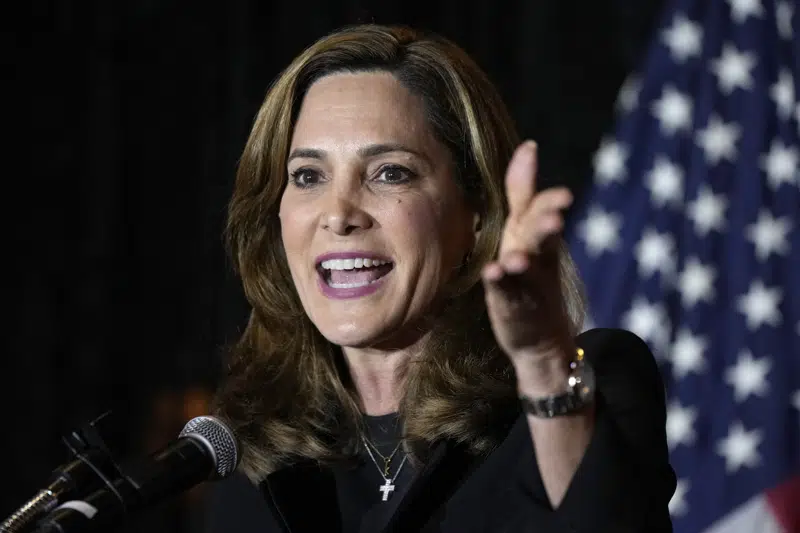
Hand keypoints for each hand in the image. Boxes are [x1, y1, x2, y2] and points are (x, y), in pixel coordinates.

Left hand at [482, 141, 574, 364]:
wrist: (540, 335)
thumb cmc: (529, 270)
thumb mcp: (526, 228)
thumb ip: (524, 191)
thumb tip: (529, 146)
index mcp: (539, 234)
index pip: (545, 211)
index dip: (551, 201)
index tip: (553, 182)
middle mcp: (537, 255)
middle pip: (542, 238)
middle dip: (547, 226)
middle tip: (556, 215)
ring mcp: (527, 282)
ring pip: (528, 267)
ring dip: (523, 259)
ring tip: (516, 257)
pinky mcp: (513, 305)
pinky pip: (507, 292)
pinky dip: (501, 283)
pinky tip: (494, 274)